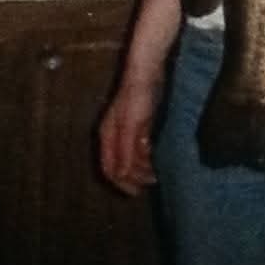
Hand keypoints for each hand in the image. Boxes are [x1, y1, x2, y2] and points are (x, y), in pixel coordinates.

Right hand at [99, 79, 159, 196]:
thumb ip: (126, 150)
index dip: (121, 183)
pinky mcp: (138, 122)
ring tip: (158, 171)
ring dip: (142, 166)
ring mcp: (125, 128)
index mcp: (107, 136)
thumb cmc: (137, 96)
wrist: (147, 71)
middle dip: (134, 176)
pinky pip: (139, 145)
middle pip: (120, 163)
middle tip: (153, 181)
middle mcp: (113, 134)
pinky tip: (157, 155)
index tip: (137, 192)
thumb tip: (122, 175)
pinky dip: (147, 154)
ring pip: (131, 155)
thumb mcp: (132, 126)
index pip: (109, 168)